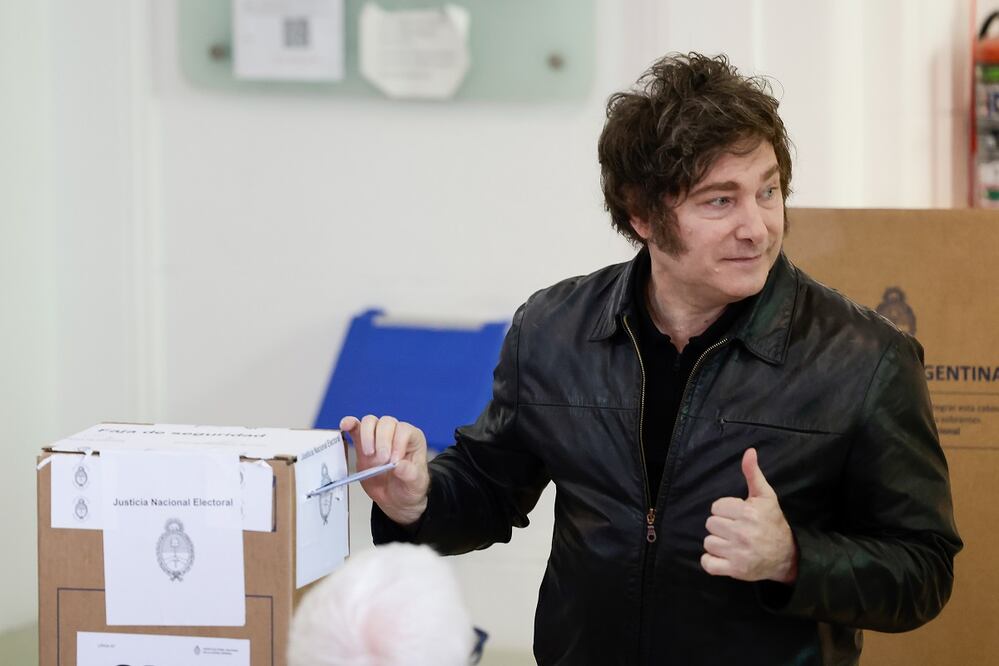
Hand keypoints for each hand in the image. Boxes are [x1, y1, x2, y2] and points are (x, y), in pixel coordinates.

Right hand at [339, 415, 429, 526]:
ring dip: (366, 436)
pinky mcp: (362, 443)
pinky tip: (345, 426)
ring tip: (369, 454)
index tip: (393, 461)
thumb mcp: (415, 484)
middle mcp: (395, 433)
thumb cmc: (408, 486)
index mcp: (412, 439)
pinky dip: (350, 424)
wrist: (395, 497)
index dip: (397, 443)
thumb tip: (399, 465)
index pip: (404, 430)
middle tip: (381, 461)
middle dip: (382, 441)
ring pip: (370, 422)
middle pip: (386, 423)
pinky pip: (355, 427)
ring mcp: (377, 437)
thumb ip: (409, 474)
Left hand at [701, 448, 797, 583]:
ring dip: (717, 543)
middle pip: (710, 523)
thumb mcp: (765, 496)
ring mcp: (738, 553)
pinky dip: (711, 561)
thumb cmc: (773, 523)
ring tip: (732, 543)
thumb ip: (753, 474)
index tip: (738, 515)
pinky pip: (708, 563)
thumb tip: (749, 451)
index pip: (716, 507)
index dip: (725, 510)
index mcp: (747, 513)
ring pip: (708, 542)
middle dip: (721, 525)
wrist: (787, 556)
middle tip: (735, 529)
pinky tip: (724, 556)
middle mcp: (742, 533)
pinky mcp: (734, 570)